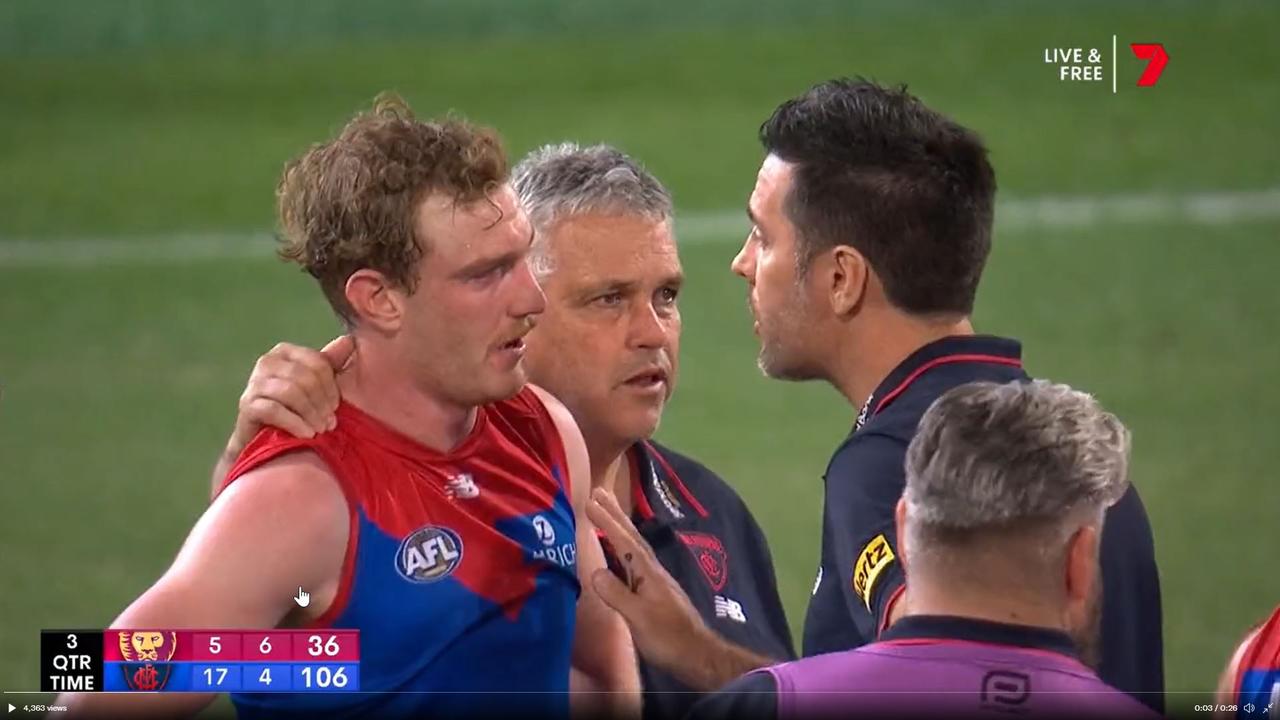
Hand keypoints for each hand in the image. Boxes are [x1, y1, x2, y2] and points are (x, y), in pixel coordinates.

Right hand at [231, 336, 353, 447]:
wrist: (265, 438)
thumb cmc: (296, 408)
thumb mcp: (317, 384)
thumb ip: (331, 363)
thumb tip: (348, 340)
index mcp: (286, 351)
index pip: (317, 362)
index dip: (331, 387)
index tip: (336, 407)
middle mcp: (267, 361)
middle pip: (304, 377)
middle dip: (322, 402)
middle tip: (330, 422)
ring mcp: (254, 382)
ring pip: (290, 392)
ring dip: (311, 414)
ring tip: (320, 429)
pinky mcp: (247, 404)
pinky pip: (274, 410)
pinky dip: (295, 423)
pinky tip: (307, 434)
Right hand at [586, 487, 711, 676]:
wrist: (697, 654)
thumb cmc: (668, 636)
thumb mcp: (638, 617)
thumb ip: (616, 593)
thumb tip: (594, 571)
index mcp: (647, 572)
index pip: (624, 540)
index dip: (607, 520)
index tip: (590, 499)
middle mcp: (652, 570)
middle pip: (631, 536)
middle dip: (614, 514)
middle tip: (599, 491)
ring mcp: (654, 581)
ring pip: (633, 547)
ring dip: (619, 527)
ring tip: (605, 512)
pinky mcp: (654, 593)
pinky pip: (633, 561)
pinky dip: (622, 548)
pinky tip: (618, 552)